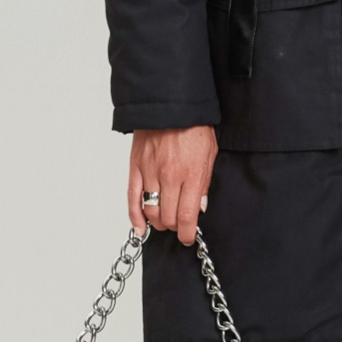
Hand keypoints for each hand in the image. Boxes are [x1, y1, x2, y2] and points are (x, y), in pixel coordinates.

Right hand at [130, 125, 216, 244]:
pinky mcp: (135, 167)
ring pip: (150, 211)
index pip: (188, 216)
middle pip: (168, 218)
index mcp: (191, 174)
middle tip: (179, 225)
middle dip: (175, 227)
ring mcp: (150, 172)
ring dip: (158, 222)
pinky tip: (139, 227)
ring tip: (164, 221)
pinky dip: (134, 216)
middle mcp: (169, 177)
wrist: (170, 104)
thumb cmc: (192, 126)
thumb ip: (204, 183)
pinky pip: (132, 197)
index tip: (189, 237)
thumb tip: (200, 207)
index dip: (188, 233)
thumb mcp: (209, 154)